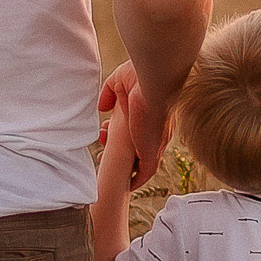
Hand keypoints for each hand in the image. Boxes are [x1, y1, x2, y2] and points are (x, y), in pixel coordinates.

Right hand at [97, 60, 167, 184]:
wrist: (156, 79)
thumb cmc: (141, 74)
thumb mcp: (120, 81)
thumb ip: (109, 93)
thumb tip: (103, 108)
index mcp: (152, 114)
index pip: (139, 131)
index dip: (121, 134)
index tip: (106, 130)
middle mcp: (157, 131)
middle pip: (140, 148)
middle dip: (121, 151)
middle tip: (102, 149)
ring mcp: (156, 142)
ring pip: (142, 162)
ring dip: (124, 166)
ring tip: (105, 163)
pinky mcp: (152, 152)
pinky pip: (145, 173)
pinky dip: (135, 180)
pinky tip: (126, 185)